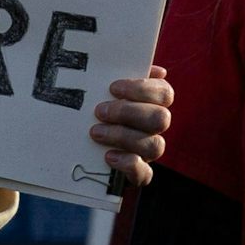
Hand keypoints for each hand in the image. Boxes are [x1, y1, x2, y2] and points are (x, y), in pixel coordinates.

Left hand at [90, 65, 172, 186]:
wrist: (79, 143)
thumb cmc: (97, 106)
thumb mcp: (105, 87)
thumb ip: (122, 72)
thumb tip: (156, 70)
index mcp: (154, 103)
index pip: (165, 93)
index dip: (142, 90)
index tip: (113, 88)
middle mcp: (156, 127)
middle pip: (160, 119)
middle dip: (128, 113)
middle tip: (100, 111)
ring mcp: (149, 151)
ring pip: (154, 146)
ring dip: (123, 137)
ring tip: (95, 132)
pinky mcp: (139, 173)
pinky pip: (145, 174)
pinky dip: (128, 165)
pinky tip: (109, 156)